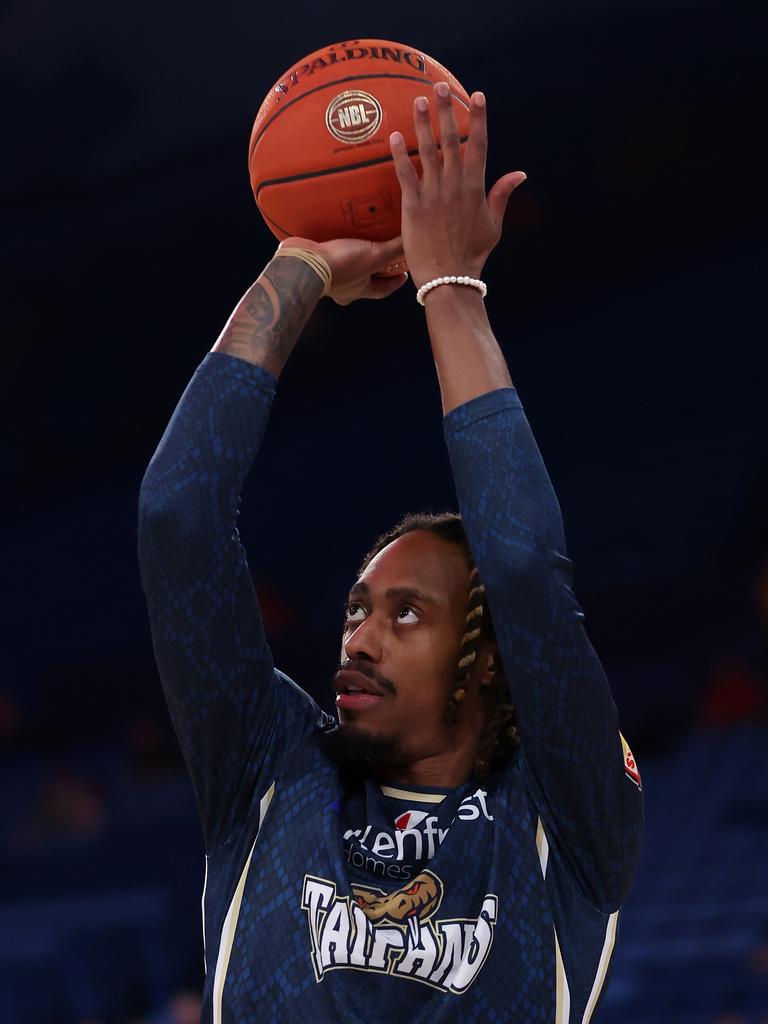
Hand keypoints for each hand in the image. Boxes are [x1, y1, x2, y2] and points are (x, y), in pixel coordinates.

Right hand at [277, 235, 407, 305]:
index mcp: (359, 291)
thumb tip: (415, 240)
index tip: (403, 273)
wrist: (303, 263)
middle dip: (373, 269)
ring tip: (360, 238)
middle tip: (383, 254)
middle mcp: (342, 288)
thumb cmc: (341, 265)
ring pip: (345, 268)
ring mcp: (326, 277)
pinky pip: (328, 254)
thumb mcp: (374, 255)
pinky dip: (333, 244)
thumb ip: (394, 249)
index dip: (395, 282)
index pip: (382, 290)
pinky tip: (336, 230)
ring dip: (352, 256)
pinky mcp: (313, 262)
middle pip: (363, 279)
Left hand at [389, 82, 526, 287]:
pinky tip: (394, 136)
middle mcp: (455, 185)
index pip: (479, 145)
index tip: (477, 96)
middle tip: (439, 88)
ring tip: (416, 100)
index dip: (478, 118)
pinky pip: (405, 175)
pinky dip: (400, 155)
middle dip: (446, 111)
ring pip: (428, 151)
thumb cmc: (473, 254)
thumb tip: (519, 173)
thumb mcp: (494, 225)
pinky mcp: (413, 207)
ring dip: (422, 124)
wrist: (449, 278)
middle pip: (451, 140)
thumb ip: (502, 195)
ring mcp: (433, 195)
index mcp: (475, 187)